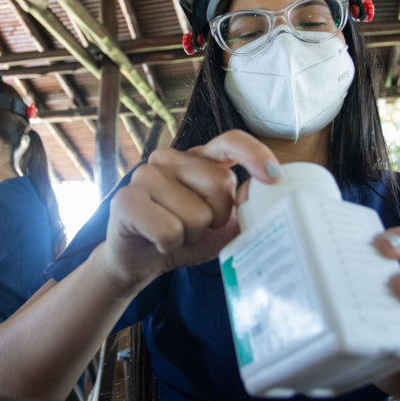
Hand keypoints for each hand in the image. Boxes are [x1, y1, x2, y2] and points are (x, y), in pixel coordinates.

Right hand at [99, 130, 279, 292]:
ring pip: (196, 215)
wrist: (139, 259)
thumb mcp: (222, 226)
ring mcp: (145, 175)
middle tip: (194, 227)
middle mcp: (170, 158)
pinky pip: (169, 229)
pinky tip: (157, 241)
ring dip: (190, 236)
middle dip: (215, 218)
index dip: (254, 154)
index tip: (274, 176)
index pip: (230, 141)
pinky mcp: (125, 199)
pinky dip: (170, 244)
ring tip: (174, 234)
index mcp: (198, 158)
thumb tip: (264, 194)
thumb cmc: (183, 236)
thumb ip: (245, 209)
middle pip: (220, 184)